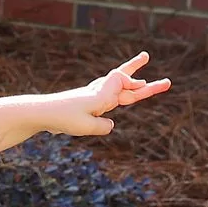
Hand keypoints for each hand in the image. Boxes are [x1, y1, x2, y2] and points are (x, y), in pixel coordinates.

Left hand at [42, 53, 171, 135]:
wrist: (39, 113)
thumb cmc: (62, 118)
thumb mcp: (86, 126)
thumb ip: (103, 126)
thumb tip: (109, 125)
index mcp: (101, 95)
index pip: (122, 80)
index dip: (132, 83)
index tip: (139, 86)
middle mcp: (99, 94)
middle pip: (126, 85)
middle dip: (146, 83)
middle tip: (168, 81)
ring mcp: (93, 99)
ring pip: (118, 90)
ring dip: (134, 85)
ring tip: (146, 81)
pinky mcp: (88, 106)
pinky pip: (108, 98)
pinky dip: (118, 93)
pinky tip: (122, 92)